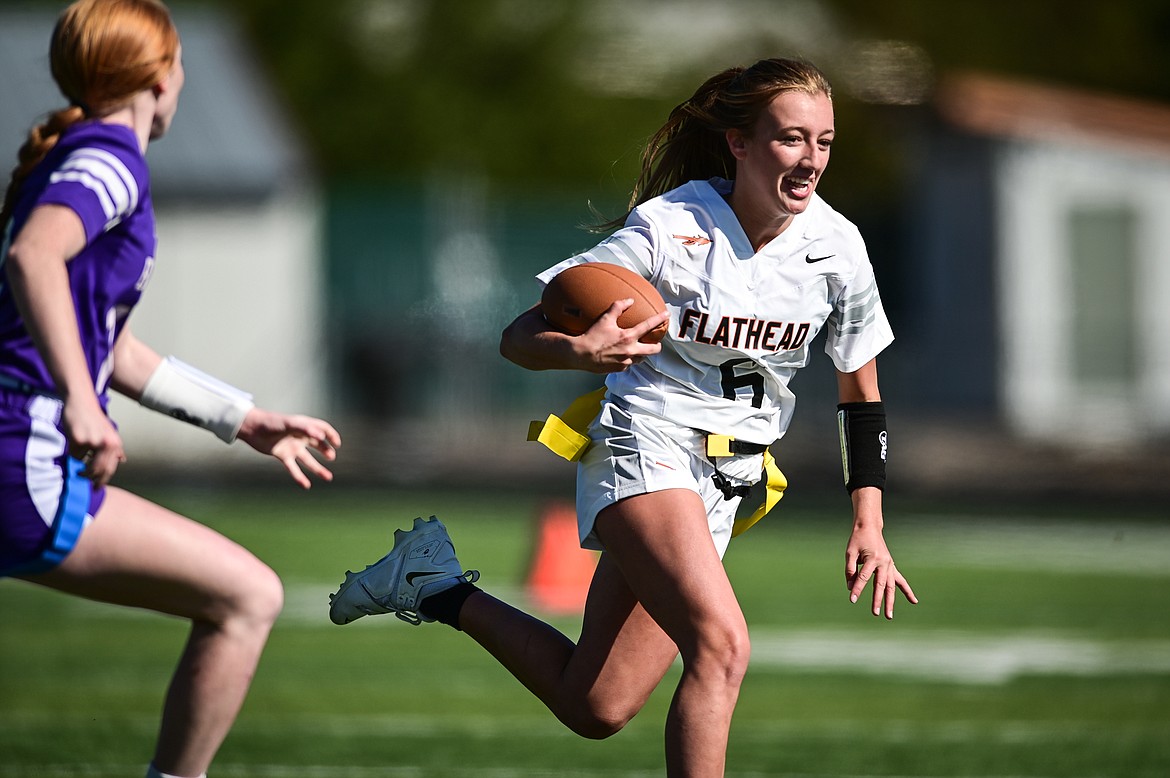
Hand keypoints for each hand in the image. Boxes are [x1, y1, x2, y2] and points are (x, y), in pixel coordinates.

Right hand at [62, 396, 125, 487]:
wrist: (81, 401)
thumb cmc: (94, 418)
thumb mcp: (109, 432)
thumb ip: (114, 447)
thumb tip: (122, 460)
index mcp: (115, 443)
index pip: (110, 468)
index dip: (103, 480)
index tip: (97, 488)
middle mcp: (107, 444)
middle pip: (99, 470)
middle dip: (90, 477)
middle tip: (82, 478)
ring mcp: (93, 442)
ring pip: (84, 463)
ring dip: (79, 464)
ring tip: (77, 456)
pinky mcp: (78, 439)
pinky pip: (74, 454)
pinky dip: (72, 451)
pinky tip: (74, 440)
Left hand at [236, 408, 340, 488]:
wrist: (252, 428)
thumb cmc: (271, 422)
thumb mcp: (290, 423)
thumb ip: (306, 428)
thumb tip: (321, 436)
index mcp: (304, 426)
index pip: (323, 428)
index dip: (331, 435)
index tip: (337, 444)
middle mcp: (300, 437)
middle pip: (318, 445)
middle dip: (326, 451)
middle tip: (331, 457)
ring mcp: (292, 447)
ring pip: (308, 460)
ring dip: (318, 469)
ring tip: (328, 477)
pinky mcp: (283, 456)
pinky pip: (293, 468)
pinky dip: (299, 477)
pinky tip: (306, 486)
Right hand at [574, 299, 668, 372]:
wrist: (581, 354)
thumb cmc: (592, 336)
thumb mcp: (605, 319)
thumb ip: (618, 308)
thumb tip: (629, 300)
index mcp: (628, 337)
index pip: (648, 326)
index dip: (659, 319)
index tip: (666, 315)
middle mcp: (630, 350)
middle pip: (653, 350)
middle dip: (657, 346)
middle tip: (656, 342)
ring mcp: (626, 362)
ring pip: (641, 359)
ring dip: (642, 354)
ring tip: (638, 349)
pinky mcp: (619, 369)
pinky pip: (628, 365)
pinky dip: (628, 360)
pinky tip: (622, 356)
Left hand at [844, 491, 916, 618]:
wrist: (869, 527)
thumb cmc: (858, 539)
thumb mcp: (850, 552)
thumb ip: (850, 570)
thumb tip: (850, 587)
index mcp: (872, 558)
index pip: (863, 577)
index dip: (857, 589)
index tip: (852, 599)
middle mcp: (883, 563)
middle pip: (880, 585)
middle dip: (877, 600)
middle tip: (875, 613)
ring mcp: (889, 565)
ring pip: (891, 586)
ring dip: (891, 601)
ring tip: (889, 615)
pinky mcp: (891, 566)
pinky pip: (901, 580)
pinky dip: (907, 591)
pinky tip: (914, 601)